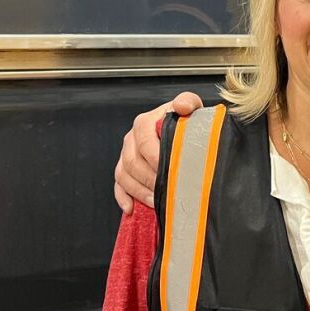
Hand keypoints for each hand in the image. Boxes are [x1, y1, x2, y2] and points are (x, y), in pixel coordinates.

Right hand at [113, 91, 204, 212]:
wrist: (181, 127)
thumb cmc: (185, 119)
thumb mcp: (191, 107)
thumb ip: (187, 102)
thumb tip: (181, 106)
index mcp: (144, 123)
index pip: (145, 143)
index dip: (156, 160)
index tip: (171, 172)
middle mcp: (132, 138)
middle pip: (133, 163)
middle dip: (149, 180)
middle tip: (167, 192)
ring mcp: (126, 154)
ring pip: (124, 175)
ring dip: (139, 192)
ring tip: (157, 202)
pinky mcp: (124, 169)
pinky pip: (118, 185)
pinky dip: (123, 198)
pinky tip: (131, 208)